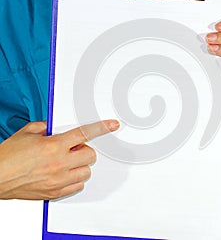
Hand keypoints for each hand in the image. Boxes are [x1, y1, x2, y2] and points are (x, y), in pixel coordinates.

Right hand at [0, 120, 118, 199]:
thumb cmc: (7, 156)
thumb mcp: (27, 132)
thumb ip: (46, 126)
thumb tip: (55, 127)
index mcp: (54, 145)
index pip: (85, 133)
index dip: (102, 128)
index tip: (113, 125)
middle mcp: (59, 163)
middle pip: (90, 155)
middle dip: (84, 150)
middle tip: (73, 149)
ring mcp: (58, 180)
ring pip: (87, 172)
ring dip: (81, 165)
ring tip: (67, 162)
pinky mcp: (54, 193)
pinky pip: (77, 185)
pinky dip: (75, 179)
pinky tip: (63, 173)